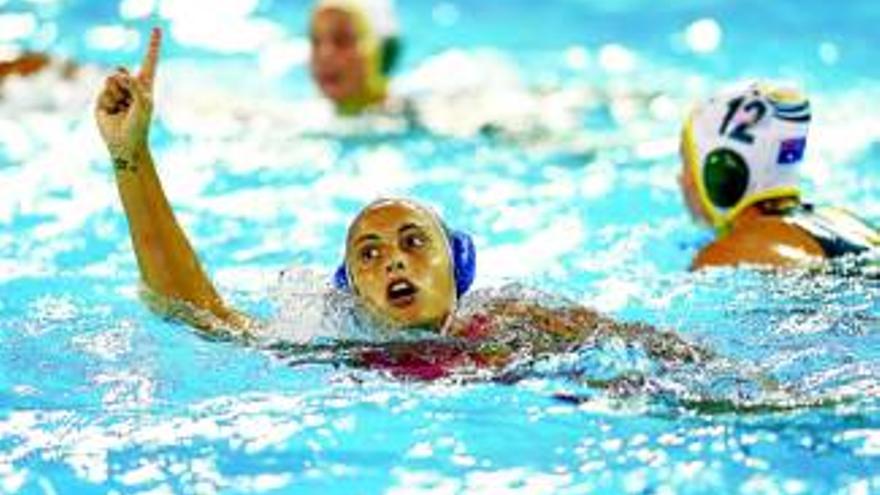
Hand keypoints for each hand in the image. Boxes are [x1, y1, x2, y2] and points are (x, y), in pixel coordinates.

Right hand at [95, 27, 160, 166]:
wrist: (124, 143)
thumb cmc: (140, 125)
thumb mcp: (143, 104)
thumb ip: (135, 86)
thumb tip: (120, 73)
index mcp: (145, 86)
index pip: (148, 62)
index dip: (153, 46)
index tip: (157, 29)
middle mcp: (131, 87)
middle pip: (123, 71)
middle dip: (124, 82)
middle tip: (129, 101)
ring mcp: (116, 92)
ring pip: (112, 80)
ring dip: (117, 94)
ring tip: (122, 109)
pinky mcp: (103, 99)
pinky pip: (104, 89)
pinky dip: (109, 99)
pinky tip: (113, 112)